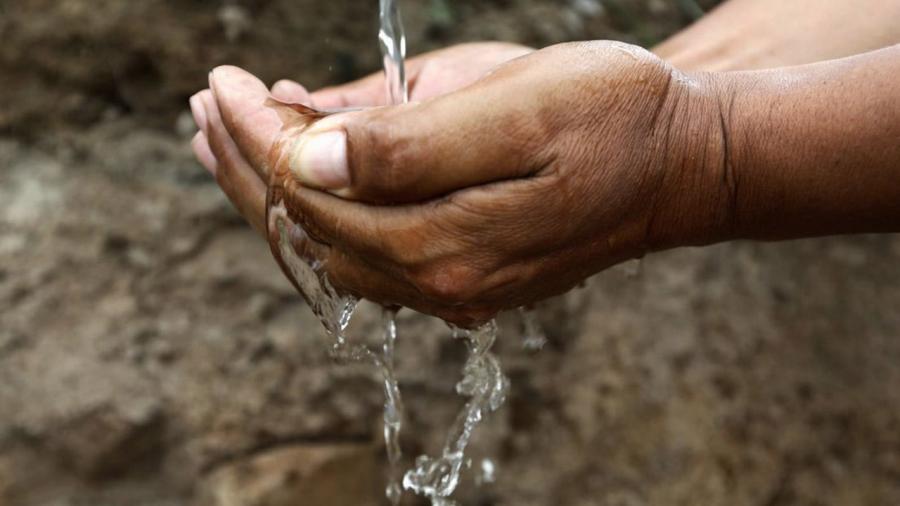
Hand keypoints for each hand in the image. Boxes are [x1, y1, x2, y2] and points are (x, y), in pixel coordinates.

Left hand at [194, 41, 727, 325]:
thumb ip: (410, 143)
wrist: (683, 165)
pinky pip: (365, 252)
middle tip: (204, 110)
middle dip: (247, 165)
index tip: (225, 85)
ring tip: (225, 141)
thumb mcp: (517, 106)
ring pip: (330, 246)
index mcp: (446, 243)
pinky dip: (319, 209)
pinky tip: (300, 175)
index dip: (259, 135)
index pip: (313, 192)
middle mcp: (440, 282)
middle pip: (308, 230)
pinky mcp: (463, 276)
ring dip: (272, 192)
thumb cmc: (613, 119)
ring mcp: (450, 287)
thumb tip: (308, 155)